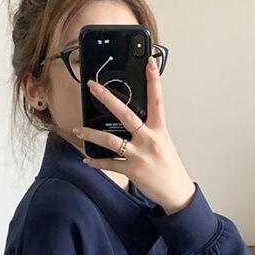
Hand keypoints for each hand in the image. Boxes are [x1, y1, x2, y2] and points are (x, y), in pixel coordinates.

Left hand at [72, 56, 195, 214]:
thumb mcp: (163, 143)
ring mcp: (139, 155)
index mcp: (159, 130)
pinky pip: (109, 164)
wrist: (175, 191)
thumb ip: (149, 130)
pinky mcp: (132, 170)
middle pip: (126, 114)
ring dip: (91, 134)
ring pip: (111, 140)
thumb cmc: (168, 166)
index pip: (157, 100)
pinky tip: (87, 159)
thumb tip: (133, 120)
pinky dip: (96, 161)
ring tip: (78, 130)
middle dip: (108, 99)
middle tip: (93, 87)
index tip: (149, 63)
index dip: (154, 80)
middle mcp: (149, 140)